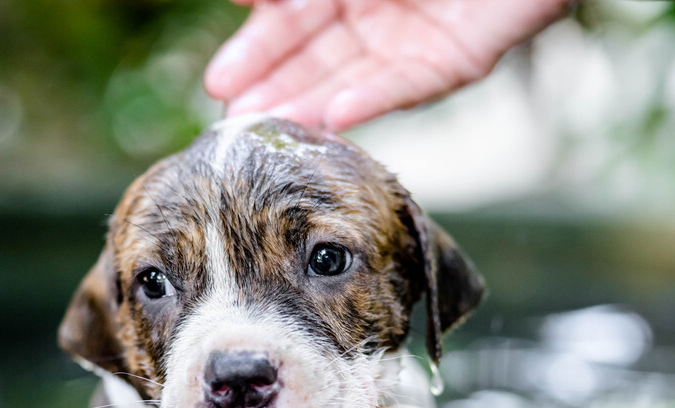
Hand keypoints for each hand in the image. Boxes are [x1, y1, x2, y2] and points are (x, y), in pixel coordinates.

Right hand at [204, 0, 569, 130]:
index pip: (291, 21)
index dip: (256, 49)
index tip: (221, 81)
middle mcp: (375, 14)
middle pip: (315, 59)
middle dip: (274, 87)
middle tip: (235, 119)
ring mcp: (412, 41)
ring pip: (352, 79)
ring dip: (310, 104)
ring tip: (272, 127)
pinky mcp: (454, 61)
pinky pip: (407, 85)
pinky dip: (372, 99)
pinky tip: (336, 116)